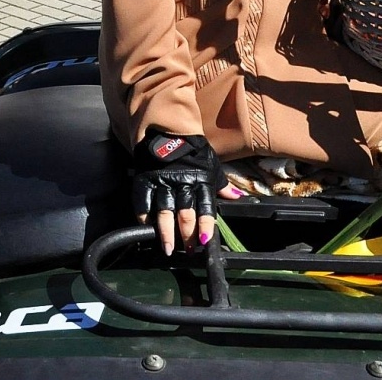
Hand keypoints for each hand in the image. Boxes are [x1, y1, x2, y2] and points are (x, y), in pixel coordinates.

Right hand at [131, 132, 232, 254]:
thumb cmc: (193, 150)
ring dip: (166, 232)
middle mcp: (182, 182)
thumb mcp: (212, 164)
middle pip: (185, 212)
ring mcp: (162, 181)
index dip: (205, 225)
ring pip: (164, 210)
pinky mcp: (145, 179)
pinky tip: (147, 227)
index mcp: (201, 179)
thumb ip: (222, 184)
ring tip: (168, 247)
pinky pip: (143, 200)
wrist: (168, 130)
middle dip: (187, 234)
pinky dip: (144, 215)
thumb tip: (238, 197)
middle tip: (188, 250)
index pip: (205, 206)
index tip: (205, 241)